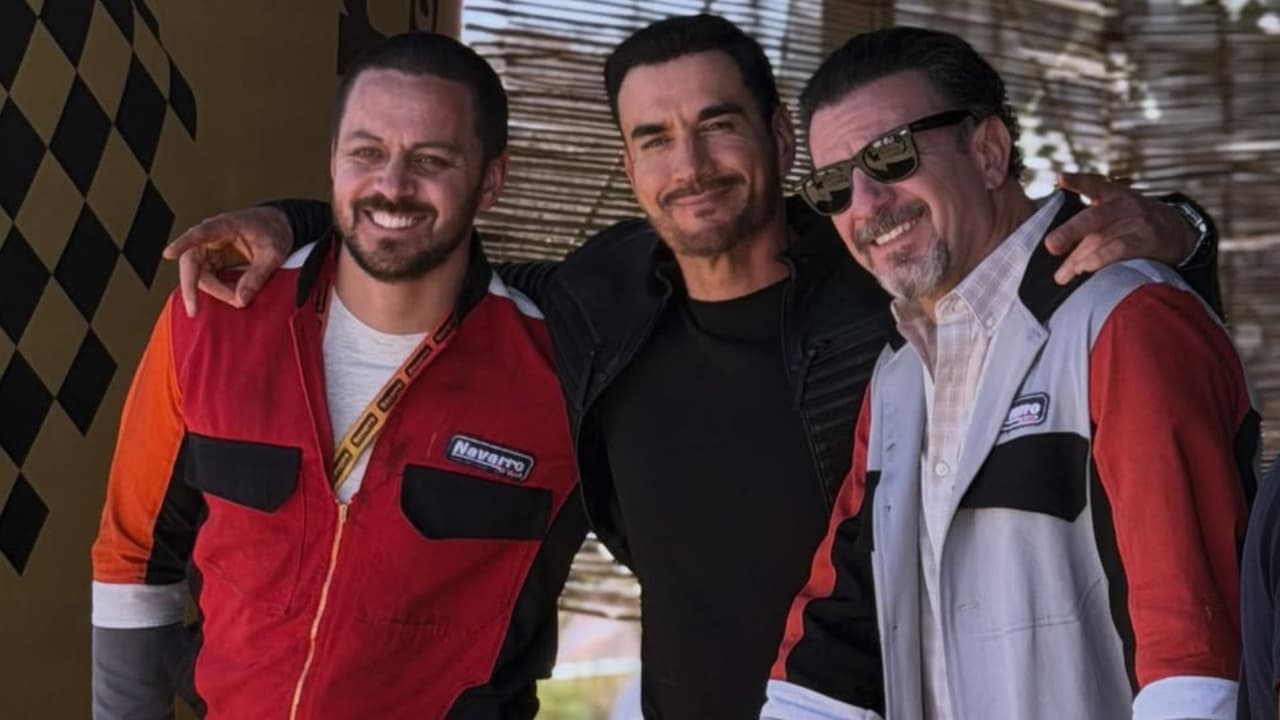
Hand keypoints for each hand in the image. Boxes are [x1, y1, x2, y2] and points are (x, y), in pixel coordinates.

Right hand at [162, 207, 291, 315]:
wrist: (280, 226)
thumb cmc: (275, 231)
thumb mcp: (273, 254)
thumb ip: (258, 276)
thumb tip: (241, 299)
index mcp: (225, 226)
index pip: (200, 233)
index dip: (183, 243)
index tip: (169, 253)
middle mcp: (212, 237)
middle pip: (191, 261)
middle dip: (191, 286)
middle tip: (195, 309)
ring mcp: (211, 249)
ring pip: (198, 273)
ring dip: (213, 290)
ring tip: (237, 300)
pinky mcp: (215, 259)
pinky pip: (208, 277)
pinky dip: (218, 289)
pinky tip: (233, 296)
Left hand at [1044, 172, 1195, 284]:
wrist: (1181, 233)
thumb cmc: (1138, 223)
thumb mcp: (1119, 208)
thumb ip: (1091, 214)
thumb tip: (1055, 237)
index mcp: (1115, 195)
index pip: (1095, 184)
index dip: (1078, 181)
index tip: (1060, 178)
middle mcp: (1126, 205)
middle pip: (1093, 218)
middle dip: (1068, 232)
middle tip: (1050, 246)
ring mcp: (1138, 222)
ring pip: (1103, 238)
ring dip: (1079, 258)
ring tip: (1063, 274)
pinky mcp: (1148, 240)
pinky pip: (1121, 250)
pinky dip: (1101, 259)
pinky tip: (1086, 268)